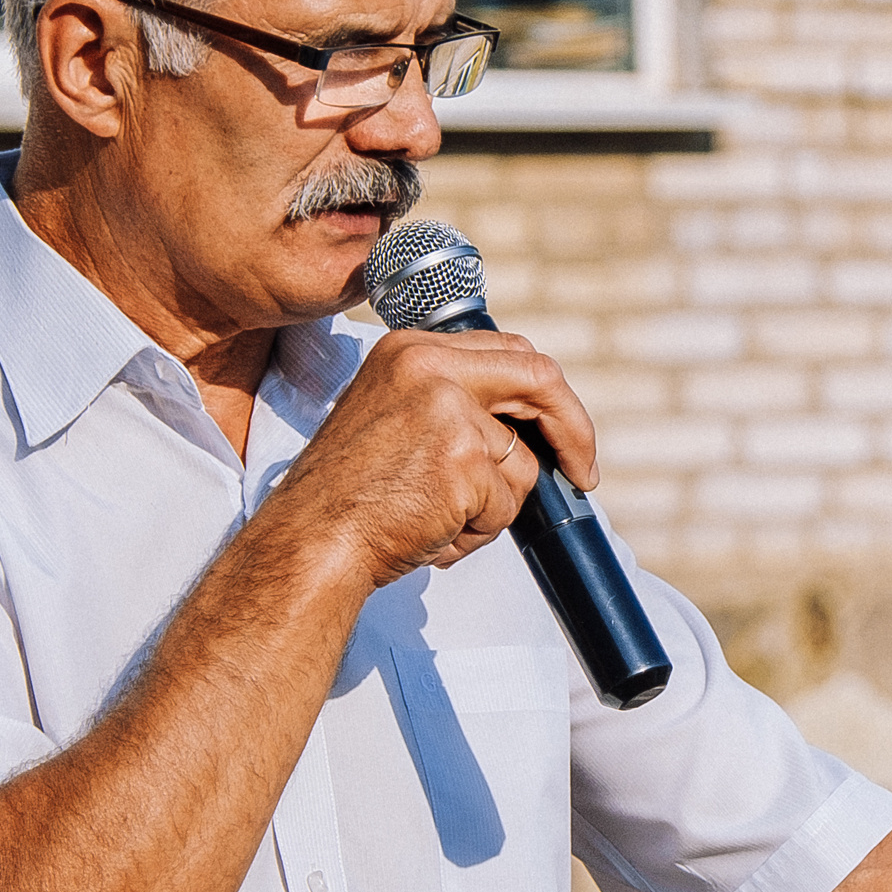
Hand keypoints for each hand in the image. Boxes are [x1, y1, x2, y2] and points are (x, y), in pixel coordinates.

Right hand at [270, 328, 598, 587]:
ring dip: (493, 506)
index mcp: (411, 350)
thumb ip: (452, 404)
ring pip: (522, 462)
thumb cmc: (348, 498)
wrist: (309, 542)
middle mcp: (429, 365)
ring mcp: (448, 409)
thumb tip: (525, 426)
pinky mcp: (463, 459)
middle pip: (540, 380)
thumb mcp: (393, 420)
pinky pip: (506, 505)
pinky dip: (478, 531)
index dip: (547, 394)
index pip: (510, 352)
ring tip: (436, 520)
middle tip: (582, 473)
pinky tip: (432, 533)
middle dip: (574, 430)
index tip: (562, 430)